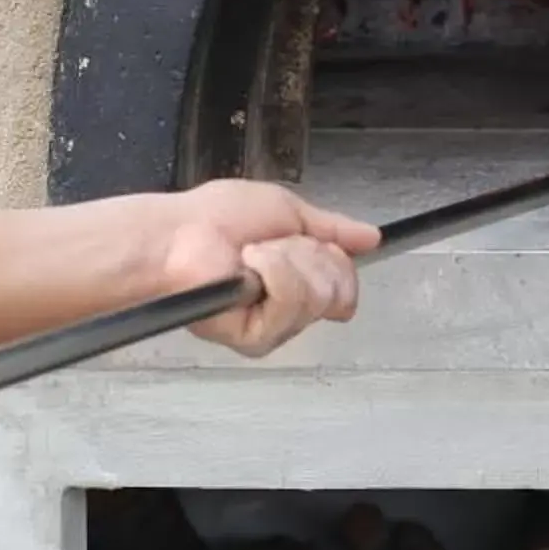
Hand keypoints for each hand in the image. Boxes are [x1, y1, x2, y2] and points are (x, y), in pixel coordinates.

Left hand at [152, 180, 379, 356]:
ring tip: (250, 255)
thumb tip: (372, 237)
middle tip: (270, 244)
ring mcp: (276, 327)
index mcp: (299, 279)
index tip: (306, 238)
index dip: (335, 258)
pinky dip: (271, 273)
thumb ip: (333, 227)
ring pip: (318, 294)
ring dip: (286, 259)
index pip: (347, 285)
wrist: (176, 236)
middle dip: (310, 254)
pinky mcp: (258, 339)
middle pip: (340, 290)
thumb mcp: (287, 209)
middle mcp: (291, 308)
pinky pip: (292, 302)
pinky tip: (245, 269)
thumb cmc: (216, 218)